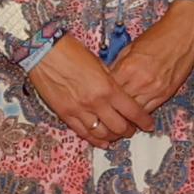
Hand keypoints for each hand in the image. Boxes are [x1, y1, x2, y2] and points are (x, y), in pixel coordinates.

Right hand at [24, 36, 147, 145]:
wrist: (44, 52)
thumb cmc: (73, 52)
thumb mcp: (100, 64)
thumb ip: (111, 82)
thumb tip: (120, 94)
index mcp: (108, 88)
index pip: (133, 111)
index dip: (143, 121)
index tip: (148, 125)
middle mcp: (96, 102)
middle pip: (119, 127)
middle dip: (129, 130)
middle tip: (132, 130)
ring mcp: (79, 110)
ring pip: (102, 133)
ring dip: (112, 137)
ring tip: (117, 135)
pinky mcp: (65, 114)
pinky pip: (82, 133)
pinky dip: (94, 139)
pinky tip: (102, 141)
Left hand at [105, 0, 193, 119]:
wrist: (184, 33)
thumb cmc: (158, 36)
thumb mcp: (131, 47)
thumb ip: (118, 64)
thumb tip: (107, 77)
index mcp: (128, 67)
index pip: (108, 89)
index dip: (101, 95)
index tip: (97, 97)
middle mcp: (141, 81)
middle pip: (119, 104)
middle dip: (111, 108)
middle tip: (103, 113)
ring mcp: (154, 90)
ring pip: (134, 111)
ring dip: (125, 116)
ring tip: (116, 119)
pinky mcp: (166, 94)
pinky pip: (149, 110)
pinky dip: (140, 113)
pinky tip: (134, 115)